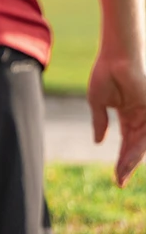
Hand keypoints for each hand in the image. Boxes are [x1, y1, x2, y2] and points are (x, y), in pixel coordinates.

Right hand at [88, 55, 145, 186]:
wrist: (115, 58)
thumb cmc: (105, 74)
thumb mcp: (97, 102)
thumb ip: (99, 121)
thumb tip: (98, 141)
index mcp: (127, 115)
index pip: (125, 143)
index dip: (121, 160)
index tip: (117, 177)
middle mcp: (139, 118)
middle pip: (134, 148)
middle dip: (127, 165)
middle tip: (120, 181)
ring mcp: (145, 116)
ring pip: (141, 145)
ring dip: (131, 160)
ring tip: (122, 174)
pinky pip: (145, 136)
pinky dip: (137, 149)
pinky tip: (128, 159)